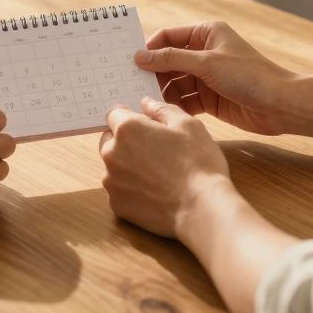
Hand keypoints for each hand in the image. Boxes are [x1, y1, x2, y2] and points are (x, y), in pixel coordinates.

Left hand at [99, 97, 235, 238]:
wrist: (202, 209)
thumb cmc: (198, 164)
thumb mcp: (188, 125)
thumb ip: (162, 110)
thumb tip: (145, 104)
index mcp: (127, 130)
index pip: (115, 114)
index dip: (130, 117)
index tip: (145, 125)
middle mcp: (112, 154)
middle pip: (110, 140)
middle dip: (127, 141)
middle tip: (155, 150)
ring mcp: (112, 182)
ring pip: (114, 166)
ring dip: (128, 165)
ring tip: (158, 174)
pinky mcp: (117, 205)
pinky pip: (120, 189)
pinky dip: (132, 188)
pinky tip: (155, 192)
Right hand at [136, 21, 292, 135]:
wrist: (280, 106)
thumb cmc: (249, 76)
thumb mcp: (207, 63)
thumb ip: (172, 59)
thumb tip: (140, 56)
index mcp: (205, 33)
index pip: (168, 37)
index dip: (149, 48)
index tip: (129, 62)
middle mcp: (204, 52)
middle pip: (168, 61)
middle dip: (151, 73)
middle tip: (128, 84)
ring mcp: (205, 76)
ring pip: (173, 82)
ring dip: (159, 91)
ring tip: (140, 102)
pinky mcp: (208, 98)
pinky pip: (183, 100)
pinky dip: (172, 105)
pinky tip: (159, 113)